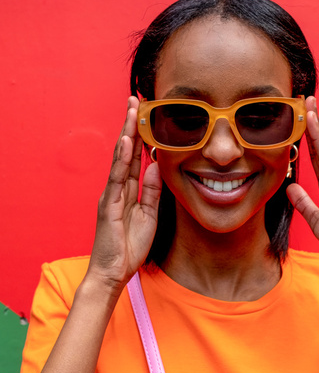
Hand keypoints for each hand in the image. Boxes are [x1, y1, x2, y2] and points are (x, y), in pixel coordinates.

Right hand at [87, 97, 161, 293]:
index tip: (149, 112)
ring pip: (120, 157)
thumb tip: (157, 165)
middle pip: (126, 150)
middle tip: (137, 99)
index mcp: (128, 189)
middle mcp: (118, 187)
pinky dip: (121, 159)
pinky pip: (117, 178)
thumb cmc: (129, 246)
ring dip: (126, 132)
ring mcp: (111, 194)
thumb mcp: (149, 214)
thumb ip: (152, 190)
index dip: (142, 134)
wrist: (114, 273)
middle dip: (132, 124)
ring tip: (132, 109)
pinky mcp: (108, 204)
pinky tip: (126, 141)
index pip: (136, 156)